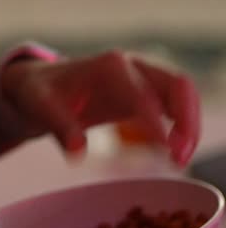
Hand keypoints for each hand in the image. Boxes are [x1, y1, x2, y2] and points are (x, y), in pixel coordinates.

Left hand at [1, 50, 200, 165]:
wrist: (37, 84)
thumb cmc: (38, 93)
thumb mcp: (39, 106)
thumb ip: (59, 126)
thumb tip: (78, 152)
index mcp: (109, 67)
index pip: (142, 93)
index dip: (156, 122)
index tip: (165, 151)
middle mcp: (132, 67)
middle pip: (177, 86)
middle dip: (186, 120)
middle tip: (180, 158)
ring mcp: (141, 79)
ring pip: (182, 94)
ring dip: (189, 125)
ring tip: (180, 160)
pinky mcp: (144, 94)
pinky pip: (174, 106)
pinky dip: (182, 126)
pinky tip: (175, 154)